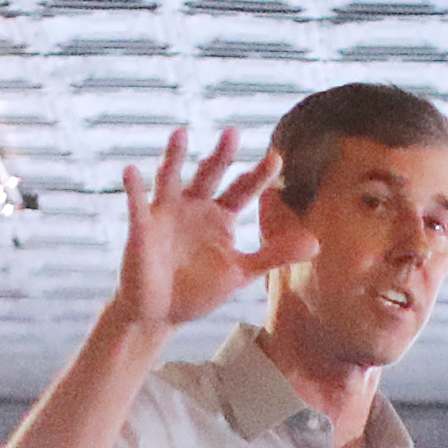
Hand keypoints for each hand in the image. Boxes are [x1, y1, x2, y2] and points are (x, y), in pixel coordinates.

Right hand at [109, 127, 282, 337]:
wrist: (160, 314)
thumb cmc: (198, 291)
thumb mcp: (241, 273)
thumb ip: (274, 255)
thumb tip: (316, 244)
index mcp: (221, 216)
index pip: (243, 188)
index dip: (258, 174)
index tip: (276, 158)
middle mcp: (195, 207)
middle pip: (210, 174)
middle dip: (221, 155)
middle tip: (233, 133)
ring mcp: (167, 214)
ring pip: (171, 178)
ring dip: (175, 157)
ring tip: (180, 133)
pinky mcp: (143, 228)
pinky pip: (137, 204)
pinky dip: (133, 188)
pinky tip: (131, 171)